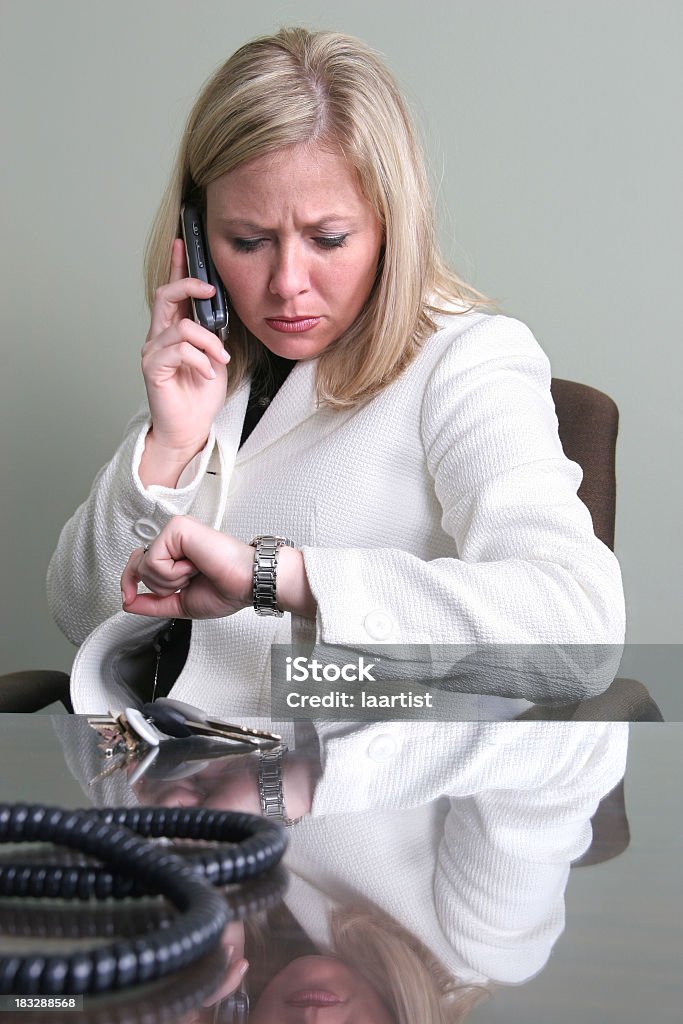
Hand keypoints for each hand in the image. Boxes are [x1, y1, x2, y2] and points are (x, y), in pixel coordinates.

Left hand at [121, 516, 252, 618]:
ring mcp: (175, 531)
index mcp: (175, 553)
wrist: (247, 583)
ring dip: (171, 581)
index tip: (128, 598)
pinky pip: (154, 560)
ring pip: (144, 565)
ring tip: (194, 573)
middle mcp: (173, 539)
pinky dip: (173, 573)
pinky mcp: (177, 528)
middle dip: (159, 586)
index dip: (129, 582)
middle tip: (188, 583)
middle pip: (137, 565)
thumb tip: (127, 603)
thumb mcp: (180, 603)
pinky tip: (194, 566)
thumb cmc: (227, 589)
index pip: (139, 563)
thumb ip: (152, 603)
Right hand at [140, 239, 229, 482]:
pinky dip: (200, 360)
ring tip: (220, 360)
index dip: (177, 265)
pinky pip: (179, 350)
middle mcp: (158, 336)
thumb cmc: (200, 396)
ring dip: (208, 342)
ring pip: (181, 327)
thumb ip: (215, 332)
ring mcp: (153, 352)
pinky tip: (207, 375)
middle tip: (211, 290)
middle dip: (190, 286)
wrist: (189, 429)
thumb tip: (223, 309)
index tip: (184, 242)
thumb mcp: (216, 356)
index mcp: (173, 330)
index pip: (172, 291)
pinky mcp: (153, 369)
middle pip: (166, 295)